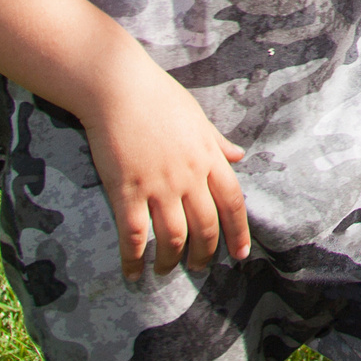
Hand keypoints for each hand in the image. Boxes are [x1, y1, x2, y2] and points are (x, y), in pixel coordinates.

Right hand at [81, 55, 249, 280]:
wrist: (119, 87)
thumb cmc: (159, 97)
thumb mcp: (198, 118)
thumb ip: (218, 143)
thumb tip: (240, 156)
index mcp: (208, 157)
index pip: (233, 202)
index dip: (239, 232)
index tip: (241, 254)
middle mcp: (188, 176)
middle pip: (206, 227)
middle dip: (205, 254)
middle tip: (200, 268)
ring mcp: (158, 185)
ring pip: (173, 238)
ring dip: (171, 261)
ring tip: (167, 271)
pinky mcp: (126, 191)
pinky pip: (134, 236)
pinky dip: (134, 260)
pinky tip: (132, 274)